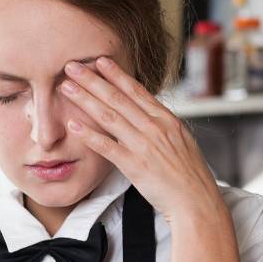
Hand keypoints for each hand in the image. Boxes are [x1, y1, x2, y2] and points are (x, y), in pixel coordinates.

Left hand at [60, 56, 223, 222]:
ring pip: (109, 116)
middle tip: (71, 66)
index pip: (137, 91)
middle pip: (118, 98)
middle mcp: (155, 127)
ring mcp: (144, 145)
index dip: (117, 74)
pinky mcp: (134, 165)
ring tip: (65, 87)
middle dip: (93, 80)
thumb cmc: (189, 175)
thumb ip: (162, 127)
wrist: (197, 201)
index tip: (100, 60)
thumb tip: (149, 115)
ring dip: (84, 99)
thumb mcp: (180, 142)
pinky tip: (72, 124)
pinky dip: (88, 134)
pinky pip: (106, 146)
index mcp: (167, 120)